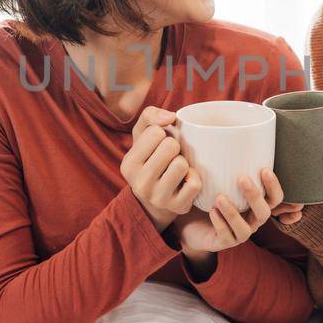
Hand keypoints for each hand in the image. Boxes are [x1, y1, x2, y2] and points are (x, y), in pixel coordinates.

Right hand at [120, 106, 201, 230]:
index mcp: (128, 164)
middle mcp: (139, 183)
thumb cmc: (151, 158)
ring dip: (184, 162)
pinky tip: (185, 180)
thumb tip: (170, 117)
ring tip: (176, 169)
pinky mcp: (177, 207)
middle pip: (170, 146)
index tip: (158, 146)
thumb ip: (150, 116)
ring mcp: (158, 198)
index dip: (162, 134)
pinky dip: (194, 177)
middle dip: (174, 147)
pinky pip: (194, 183)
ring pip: (182, 165)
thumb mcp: (142, 135)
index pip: (155, 132)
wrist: (155, 200)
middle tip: (170, 157)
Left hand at [170, 167, 294, 254]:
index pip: (275, 198)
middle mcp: (251, 219)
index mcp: (255, 204)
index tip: (264, 169)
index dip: (274, 186)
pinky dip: (220, 223)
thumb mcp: (215, 179)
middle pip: (264, 212)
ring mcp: (238, 233)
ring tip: (219, 197)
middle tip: (241, 178)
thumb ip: (222, 163)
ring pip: (246, 229)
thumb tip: (219, 132)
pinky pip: (226, 237)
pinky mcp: (223, 243)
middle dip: (255, 196)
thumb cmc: (205, 196)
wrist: (186, 223)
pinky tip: (212, 211)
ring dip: (234, 212)